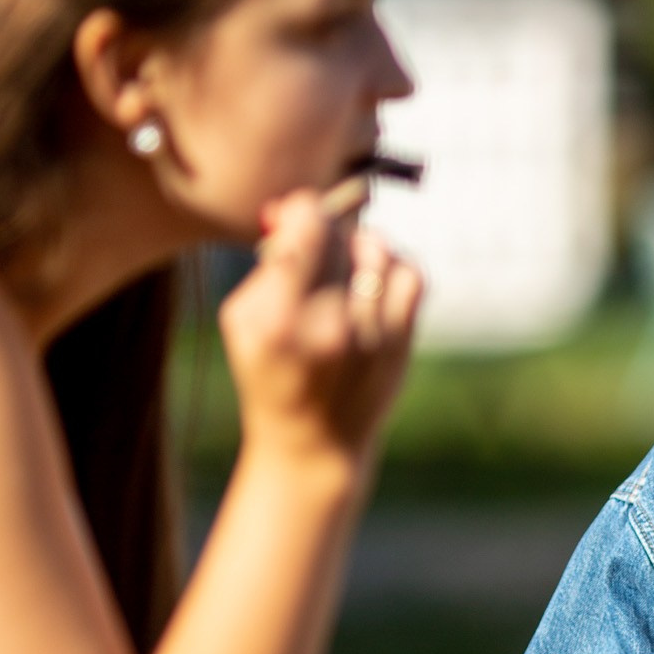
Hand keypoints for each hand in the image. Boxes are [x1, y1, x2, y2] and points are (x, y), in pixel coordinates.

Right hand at [221, 189, 420, 477]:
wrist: (314, 445)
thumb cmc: (270, 374)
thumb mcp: (242, 322)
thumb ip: (266, 262)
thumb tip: (292, 211)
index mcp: (282, 318)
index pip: (309, 224)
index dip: (301, 209)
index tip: (293, 219)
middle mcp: (332, 324)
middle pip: (342, 234)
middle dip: (325, 231)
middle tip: (313, 247)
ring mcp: (373, 334)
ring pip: (379, 249)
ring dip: (359, 248)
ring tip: (341, 269)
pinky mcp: (402, 342)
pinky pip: (410, 274)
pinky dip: (393, 268)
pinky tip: (372, 284)